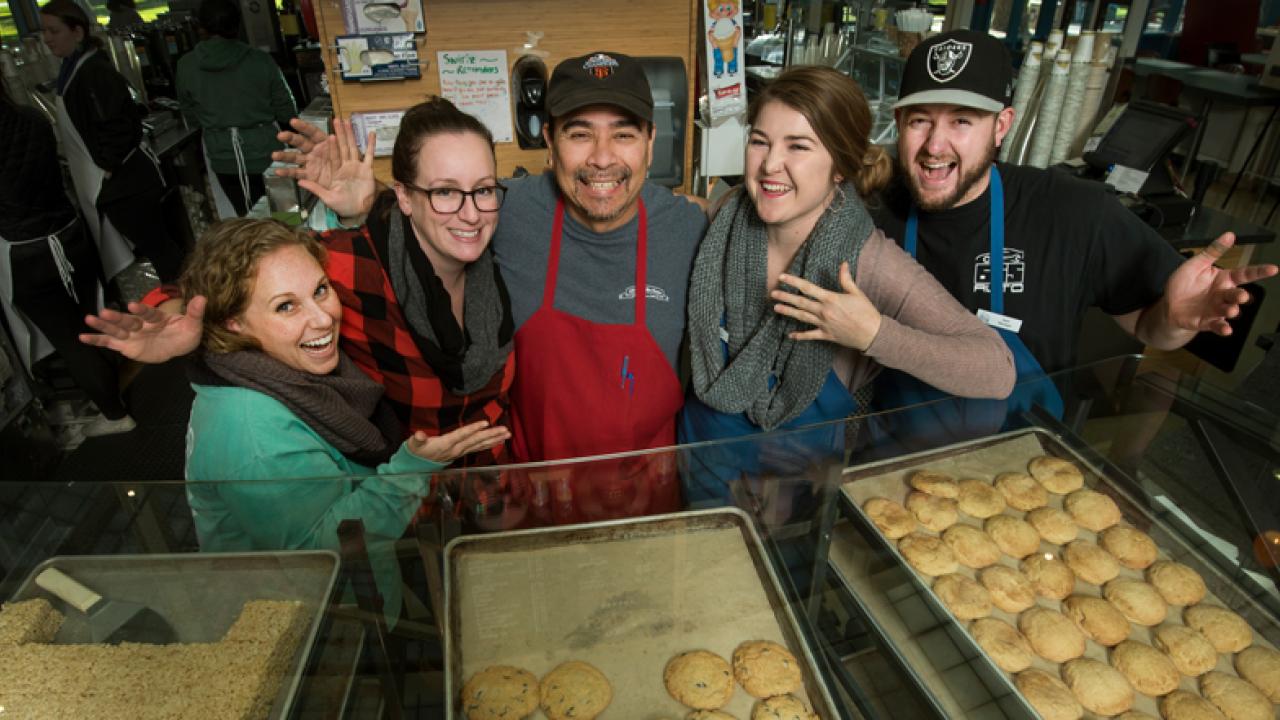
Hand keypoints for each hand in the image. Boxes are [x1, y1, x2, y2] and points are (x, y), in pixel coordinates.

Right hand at [79, 296, 205, 362]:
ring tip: (89, 319)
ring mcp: (132, 334)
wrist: (179, 346)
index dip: (141, 309)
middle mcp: (141, 324)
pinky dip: (97, 340)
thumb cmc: (184, 334)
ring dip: (103, 325)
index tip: (132, 304)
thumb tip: (203, 298)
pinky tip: (83, 337)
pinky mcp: (126, 345)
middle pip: (127, 320)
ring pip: (116, 329)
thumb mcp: (193, 326)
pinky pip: (109, 342)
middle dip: (116, 317)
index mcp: (156, 318)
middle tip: (103, 312)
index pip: (148, 313)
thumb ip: (195, 313)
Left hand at [273, 117, 376, 219]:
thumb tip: (299, 181)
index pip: (333, 156)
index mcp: (336, 172)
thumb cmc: (342, 206)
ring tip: (349, 122)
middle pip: (342, 147)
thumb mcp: (327, 197)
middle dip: (340, 134)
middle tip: (337, 120)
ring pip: (354, 147)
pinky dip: (371, 144)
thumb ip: (314, 188)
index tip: (329, 134)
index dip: (331, 145)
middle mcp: (345, 166)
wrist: (359, 212)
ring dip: (351, 135)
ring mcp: (356, 166)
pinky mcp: (367, 169)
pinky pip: (369, 155)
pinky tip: (371, 133)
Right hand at [407, 421, 511, 464]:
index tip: (485, 423)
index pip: (462, 435)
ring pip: (480, 444)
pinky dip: (490, 443)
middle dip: (491, 435)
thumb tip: (419, 435)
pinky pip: (479, 447)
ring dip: (494, 439)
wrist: (418, 465)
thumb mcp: (414, 444)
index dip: (473, 429)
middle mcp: (456, 449)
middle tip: (505, 430)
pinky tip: (499, 440)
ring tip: (507, 434)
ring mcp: (461, 451)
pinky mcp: (463, 452)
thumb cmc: (417, 451)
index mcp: (446, 444)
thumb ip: (418, 440)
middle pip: (476, 440)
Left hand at [771, 262, 881, 350]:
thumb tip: (843, 263)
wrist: (872, 334)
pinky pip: (810, 336)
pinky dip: (800, 336)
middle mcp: (824, 311)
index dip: (793, 281)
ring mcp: (824, 324)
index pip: (808, 288)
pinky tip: (790, 336)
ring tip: (776, 308)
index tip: (782, 277)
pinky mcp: (826, 335)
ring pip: (802, 317)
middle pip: (801, 302)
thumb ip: (846, 279)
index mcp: (830, 298)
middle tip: (772, 293)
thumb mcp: (856, 293)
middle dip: (785, 297)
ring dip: (788, 312)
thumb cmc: (866, 312)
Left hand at [1163, 232, 1278, 335]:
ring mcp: (1216, 310)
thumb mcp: (1196, 264)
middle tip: (1241, 296)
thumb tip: (1229, 235)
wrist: (1169, 305)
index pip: (1245, 274)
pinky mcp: (1207, 322)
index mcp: (1224, 279)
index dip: (1259, 271)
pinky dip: (1223, 328)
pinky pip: (1218, 326)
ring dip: (1231, 311)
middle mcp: (1223, 295)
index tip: (1273, 269)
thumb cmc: (1184, 284)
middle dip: (1240, 296)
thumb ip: (1213, 251)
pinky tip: (1226, 329)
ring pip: (1230, 310)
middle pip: (1237, 295)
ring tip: (1230, 310)